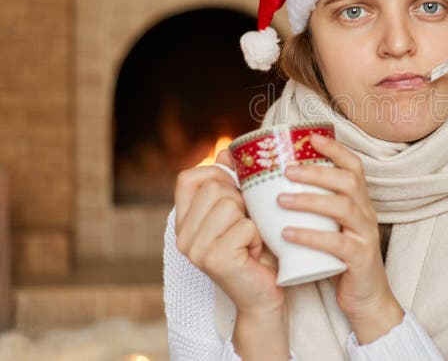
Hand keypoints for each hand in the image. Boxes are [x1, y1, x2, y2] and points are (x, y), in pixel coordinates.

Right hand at [174, 149, 285, 317]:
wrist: (265, 294)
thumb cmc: (257, 249)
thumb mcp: (243, 210)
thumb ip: (232, 182)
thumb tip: (226, 152)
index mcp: (184, 221)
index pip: (188, 178)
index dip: (216, 176)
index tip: (235, 194)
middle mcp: (182, 236)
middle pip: (215, 188)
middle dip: (242, 202)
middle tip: (247, 226)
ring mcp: (194, 249)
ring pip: (230, 204)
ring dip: (252, 220)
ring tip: (250, 241)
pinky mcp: (213, 259)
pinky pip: (245, 226)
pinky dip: (258, 237)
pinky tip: (254, 254)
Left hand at [278, 134, 403, 331]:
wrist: (365, 298)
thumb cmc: (338, 259)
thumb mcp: (328, 226)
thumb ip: (310, 206)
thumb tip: (269, 185)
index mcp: (358, 201)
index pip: (353, 166)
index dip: (335, 149)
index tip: (311, 138)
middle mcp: (366, 213)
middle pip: (348, 181)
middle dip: (317, 171)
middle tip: (286, 171)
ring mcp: (365, 235)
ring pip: (344, 207)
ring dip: (310, 200)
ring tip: (281, 201)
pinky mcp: (360, 259)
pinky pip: (338, 244)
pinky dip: (311, 236)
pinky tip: (288, 234)